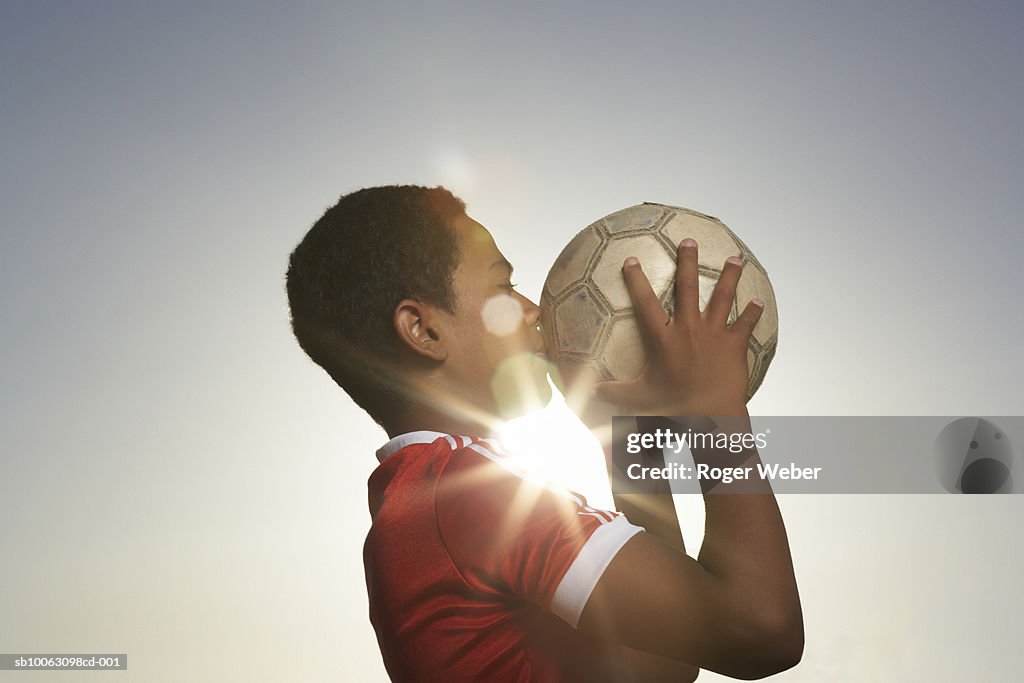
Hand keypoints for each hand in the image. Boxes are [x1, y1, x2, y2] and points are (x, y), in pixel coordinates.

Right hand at [594, 238, 762, 416]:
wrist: (710, 414)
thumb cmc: (673, 405)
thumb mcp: (640, 397)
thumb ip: (616, 392)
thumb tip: (593, 392)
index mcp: (664, 338)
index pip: (645, 303)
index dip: (636, 280)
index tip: (631, 260)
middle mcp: (689, 328)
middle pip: (687, 288)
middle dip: (688, 261)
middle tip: (689, 240)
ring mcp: (714, 334)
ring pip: (722, 297)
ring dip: (729, 276)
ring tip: (735, 259)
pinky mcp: (734, 344)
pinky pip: (746, 324)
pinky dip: (753, 313)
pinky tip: (759, 301)